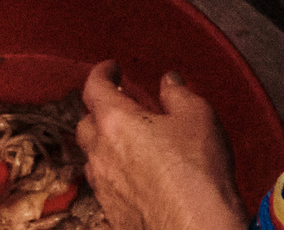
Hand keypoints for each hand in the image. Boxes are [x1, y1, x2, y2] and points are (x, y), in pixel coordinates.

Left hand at [76, 61, 246, 229]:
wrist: (196, 227)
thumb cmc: (197, 174)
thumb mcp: (197, 117)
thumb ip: (178, 94)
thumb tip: (169, 83)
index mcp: (116, 121)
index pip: (95, 87)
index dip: (102, 73)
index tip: (110, 69)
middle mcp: (101, 153)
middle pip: (86, 124)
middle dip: (101, 112)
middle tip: (122, 106)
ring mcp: (104, 186)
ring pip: (93, 158)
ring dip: (106, 146)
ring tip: (131, 143)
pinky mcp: (112, 212)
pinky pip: (105, 186)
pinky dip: (116, 175)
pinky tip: (137, 177)